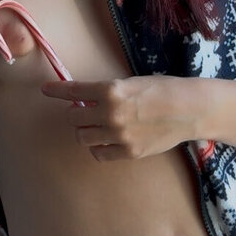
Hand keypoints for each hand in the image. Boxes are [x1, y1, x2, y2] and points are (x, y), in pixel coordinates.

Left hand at [41, 75, 200, 160]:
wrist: (189, 110)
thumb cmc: (162, 90)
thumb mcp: (131, 82)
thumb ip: (107, 91)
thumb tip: (85, 98)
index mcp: (111, 91)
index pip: (74, 91)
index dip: (57, 90)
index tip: (46, 90)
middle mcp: (111, 113)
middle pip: (74, 118)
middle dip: (76, 113)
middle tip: (84, 110)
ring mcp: (118, 135)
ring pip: (83, 137)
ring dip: (85, 130)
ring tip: (97, 126)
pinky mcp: (128, 152)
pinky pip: (99, 153)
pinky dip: (98, 146)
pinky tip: (107, 139)